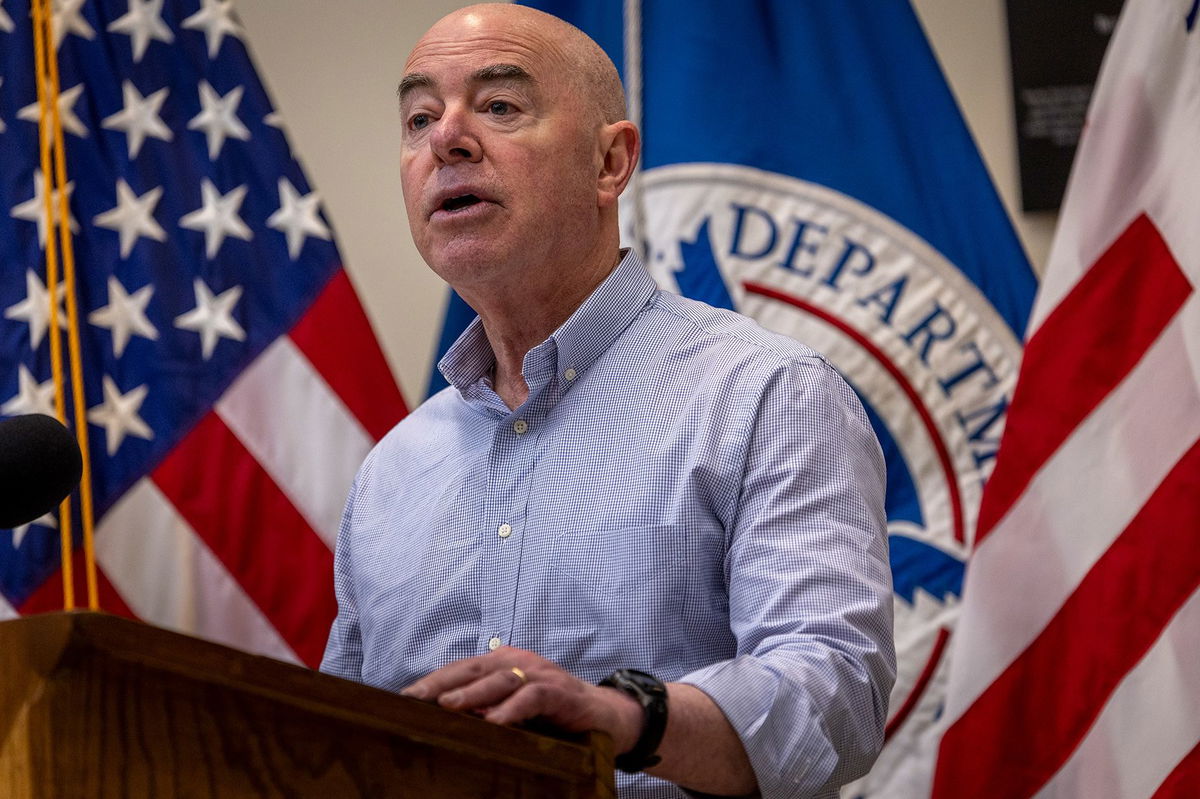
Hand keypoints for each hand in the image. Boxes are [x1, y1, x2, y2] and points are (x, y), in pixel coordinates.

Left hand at [400, 646, 642, 751]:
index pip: (460, 668)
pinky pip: (531, 697)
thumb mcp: (514, 706)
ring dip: (471, 693)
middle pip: (472, 668)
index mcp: (503, 662)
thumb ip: (486, 706)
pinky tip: (494, 722)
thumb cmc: (552, 712)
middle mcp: (518, 662)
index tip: (404, 696)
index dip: (433, 680)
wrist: (604, 715)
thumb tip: (446, 717)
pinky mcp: (558, 692)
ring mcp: (539, 674)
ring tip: (447, 706)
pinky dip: (511, 709)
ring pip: (498, 680)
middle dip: (441, 683)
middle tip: (413, 699)